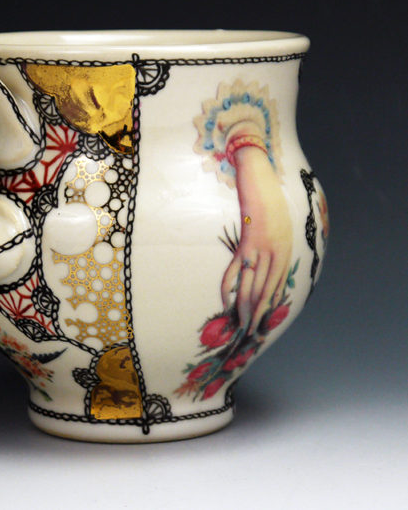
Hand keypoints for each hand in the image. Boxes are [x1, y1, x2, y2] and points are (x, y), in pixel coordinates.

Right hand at [220, 144, 292, 334]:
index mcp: (283, 252)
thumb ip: (265, 245)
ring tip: (240, 327)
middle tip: (250, 336)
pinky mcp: (248, 240)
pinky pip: (237, 268)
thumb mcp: (274, 224)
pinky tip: (227, 301)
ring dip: (246, 309)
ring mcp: (261, 248)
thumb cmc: (267, 198)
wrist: (260, 173)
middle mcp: (275, 254)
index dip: (266, 312)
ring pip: (252, 286)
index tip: (260, 328)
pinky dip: (230, 286)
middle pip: (265, 293)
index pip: (274, 291)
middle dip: (257, 317)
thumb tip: (252, 264)